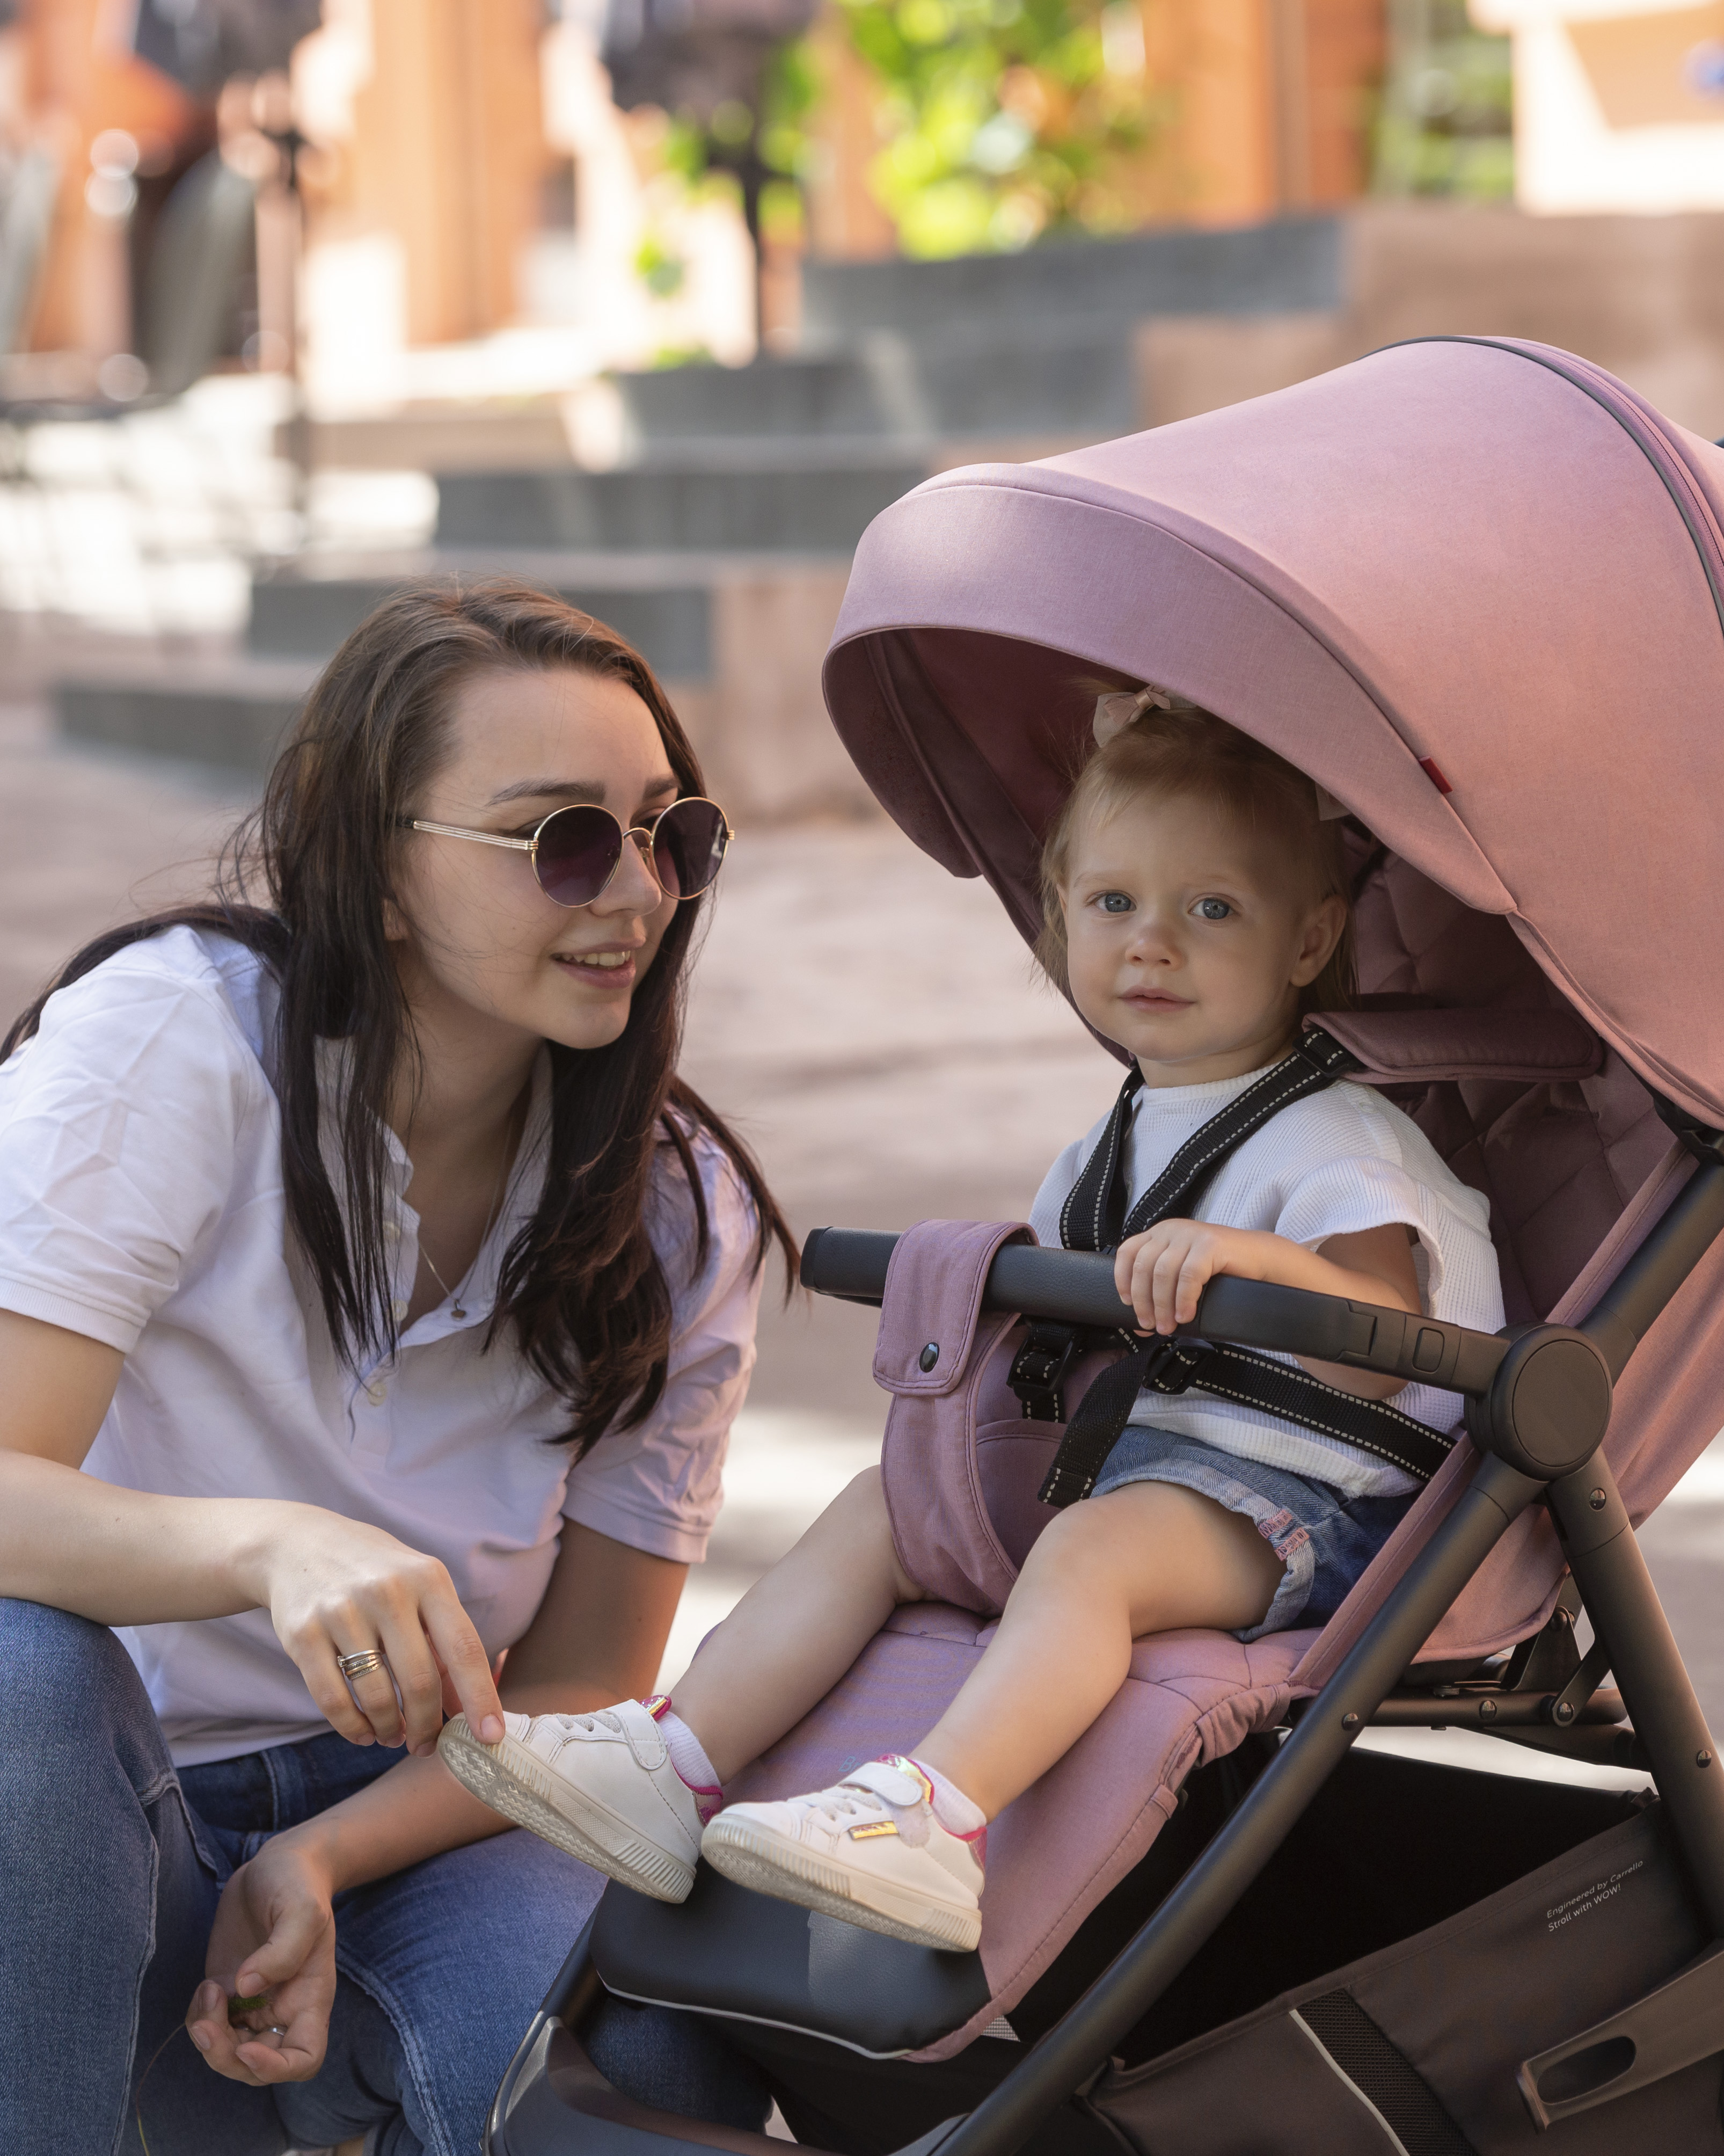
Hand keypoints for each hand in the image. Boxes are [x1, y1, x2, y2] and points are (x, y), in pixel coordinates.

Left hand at [185, 1836, 337, 2085]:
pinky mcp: (227, 1992)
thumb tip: (246, 1988)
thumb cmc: (298, 1884)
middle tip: (207, 2025)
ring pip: (227, 2052)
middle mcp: (282, 2010)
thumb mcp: (302, 1909)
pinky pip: (208, 2026)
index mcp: (311, 1998)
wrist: (277, 1865)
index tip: (246, 2049)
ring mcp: (252, 2003)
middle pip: (256, 2066)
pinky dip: (198, 2018)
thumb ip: (282, 1949)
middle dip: (226, 2057)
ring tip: (207, 1991)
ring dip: (208, 2039)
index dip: (275, 2069)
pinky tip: (205, 1987)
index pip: (304, 2059)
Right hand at [254, 1508, 503, 1754]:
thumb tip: (465, 1708)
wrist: (299, 1544)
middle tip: (427, 1745)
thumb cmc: (376, 1574)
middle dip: (428, 1725)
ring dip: (390, 1730)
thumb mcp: (419, 1589)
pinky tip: (363, 1732)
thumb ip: (443, 1643)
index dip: (480, 1697)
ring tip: (393, 1736)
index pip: (464, 1648)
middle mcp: (388, 1591)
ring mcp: (342, 1610)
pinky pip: (333, 1700)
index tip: (491, 1737)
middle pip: (420, 1681)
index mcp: (428, 1579)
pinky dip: (352, 1728)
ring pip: (376, 1696)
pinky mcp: (303, 1633)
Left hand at [1114, 1220, 1270, 1334]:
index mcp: (1160, 1234)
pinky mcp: (1210, 1244)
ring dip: (1162, 1305)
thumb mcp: (1183, 1275)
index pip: (1128, 1252)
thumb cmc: (1221, 1272)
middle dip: (1144, 1301)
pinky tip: (1186, 1315)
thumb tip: (1141, 1324)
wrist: (1260, 1259)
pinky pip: (1189, 1275)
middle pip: (1144, 1267)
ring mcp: (1190, 1234)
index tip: (1127, 1304)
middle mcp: (1171, 1230)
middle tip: (1151, 1325)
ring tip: (1168, 1326)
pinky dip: (1184, 1299)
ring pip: (1163, 1273)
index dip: (1123, 1279)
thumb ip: (1162, 1290)